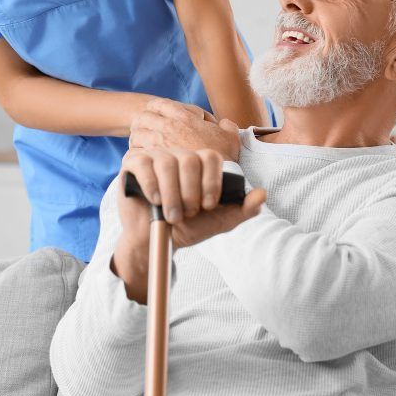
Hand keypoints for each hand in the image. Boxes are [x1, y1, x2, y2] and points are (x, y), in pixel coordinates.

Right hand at [117, 145, 264, 251]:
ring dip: (172, 194)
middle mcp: (179, 155)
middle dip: (191, 192)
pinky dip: (151, 185)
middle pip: (190, 158)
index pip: (211, 157)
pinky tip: (154, 201)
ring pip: (167, 162)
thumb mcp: (219, 221)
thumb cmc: (188, 227)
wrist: (156, 240)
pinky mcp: (133, 163)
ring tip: (172, 215)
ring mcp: (155, 156)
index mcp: (200, 163)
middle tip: (188, 213)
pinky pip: (143, 163)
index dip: (212, 182)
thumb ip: (243, 209)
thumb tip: (262, 194)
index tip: (208, 205)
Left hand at [129, 98, 240, 161]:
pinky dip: (136, 154)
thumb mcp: (230, 135)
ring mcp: (160, 142)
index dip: (153, 109)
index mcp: (183, 116)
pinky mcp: (156, 159)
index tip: (154, 117)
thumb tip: (224, 123)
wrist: (219, 175)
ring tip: (141, 146)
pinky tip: (142, 160)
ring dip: (136, 139)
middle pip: (142, 117)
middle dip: (140, 123)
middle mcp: (169, 126)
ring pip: (136, 134)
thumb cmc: (225, 155)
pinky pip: (136, 152)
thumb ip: (226, 125)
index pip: (157, 104)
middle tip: (143, 132)